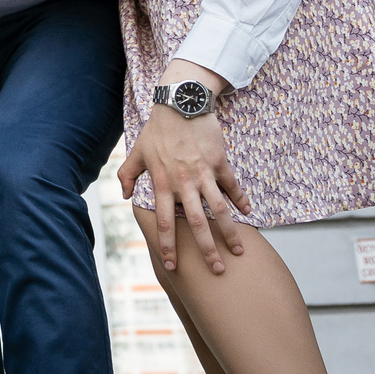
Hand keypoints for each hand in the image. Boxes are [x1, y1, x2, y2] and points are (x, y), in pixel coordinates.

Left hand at [120, 68, 249, 275]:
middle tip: (218, 271)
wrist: (181, 102)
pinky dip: (241, 200)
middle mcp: (184, 183)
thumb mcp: (137, 151)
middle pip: (196, 224)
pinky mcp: (219, 162)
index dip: (167, 245)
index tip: (172, 265)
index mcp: (163, 183)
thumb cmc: (157, 128)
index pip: (164, 222)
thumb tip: (126, 195)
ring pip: (219, 210)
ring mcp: (204, 173)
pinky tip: (248, 213)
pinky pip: (232, 186)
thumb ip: (128, 175)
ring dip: (230, 232)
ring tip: (239, 251)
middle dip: (207, 251)